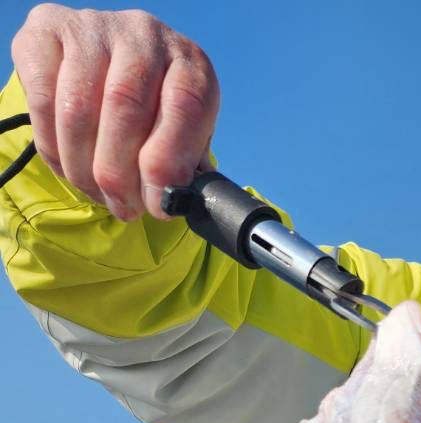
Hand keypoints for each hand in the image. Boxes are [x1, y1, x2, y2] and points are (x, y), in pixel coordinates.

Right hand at [11, 4, 217, 219]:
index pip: (185, 105)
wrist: (109, 71)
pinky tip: (69, 167)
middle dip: (120, 174)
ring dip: (84, 168)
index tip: (157, 205)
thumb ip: (184, 170)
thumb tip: (170, 201)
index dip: (168, 162)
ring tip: (97, 194)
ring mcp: (93, 27)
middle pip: (126, 107)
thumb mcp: (183, 141)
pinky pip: (43, 99)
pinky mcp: (47, 30)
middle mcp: (144, 34)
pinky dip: (53, 146)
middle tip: (123, 209)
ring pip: (79, 108)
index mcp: (189, 62)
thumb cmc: (155, 117)